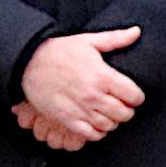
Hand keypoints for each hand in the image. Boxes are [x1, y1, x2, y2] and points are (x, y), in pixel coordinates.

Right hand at [15, 27, 145, 152]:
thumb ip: (115, 39)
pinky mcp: (67, 119)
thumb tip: (136, 31)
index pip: (134, 96)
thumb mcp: (88, 41)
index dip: (137, 97)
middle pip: (124, 114)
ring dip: (113, 122)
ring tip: (109, 114)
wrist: (28, 64)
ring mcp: (80, 109)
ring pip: (109, 126)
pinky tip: (96, 123)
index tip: (132, 95)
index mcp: (103, 76)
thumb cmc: (59, 51)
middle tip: (122, 105)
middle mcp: (93, 95)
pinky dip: (98, 133)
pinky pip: (90, 135)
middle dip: (127, 110)